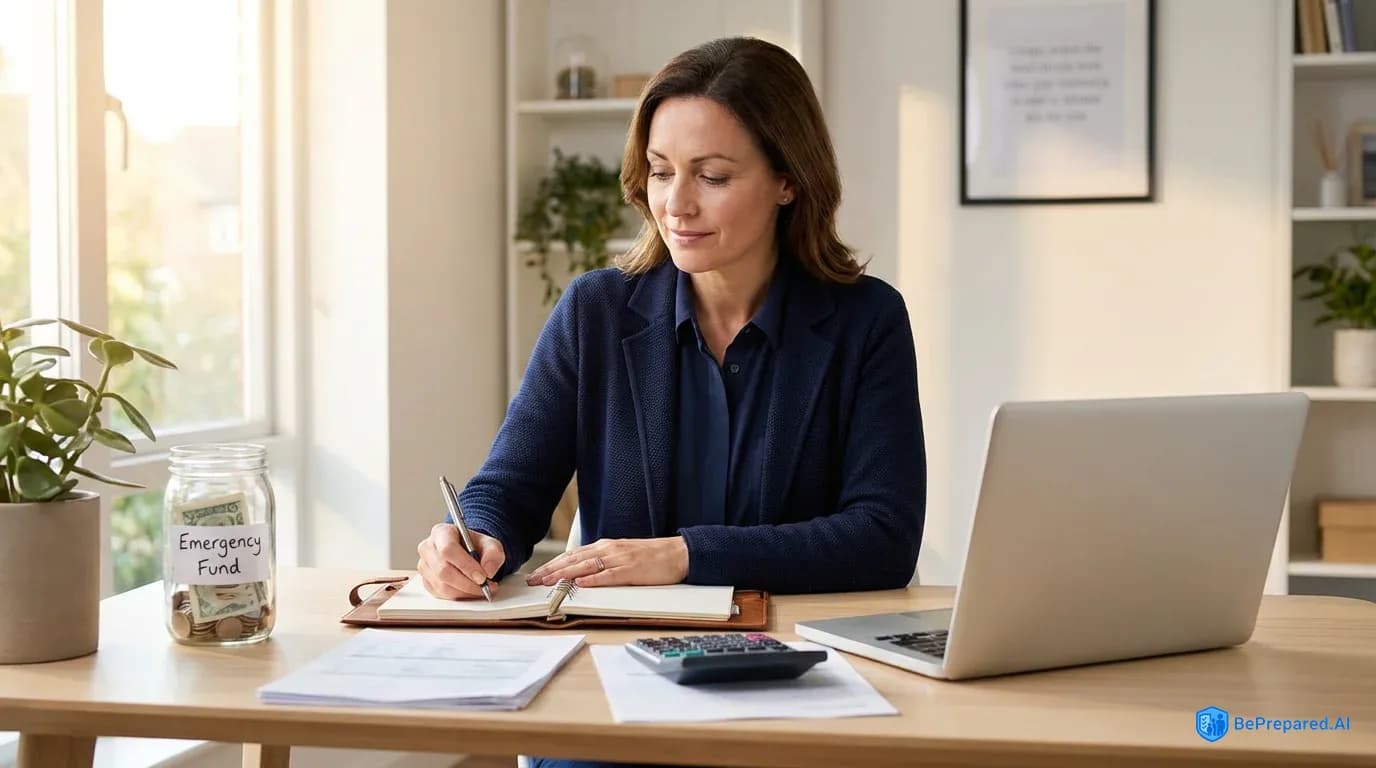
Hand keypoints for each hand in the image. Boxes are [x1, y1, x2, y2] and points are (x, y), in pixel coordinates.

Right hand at [417, 524, 505, 599]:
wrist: (468, 551)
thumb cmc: (475, 545)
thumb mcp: (490, 543)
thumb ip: (493, 554)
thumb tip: (488, 570)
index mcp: (441, 532)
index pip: (448, 549)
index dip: (465, 565)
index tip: (482, 577)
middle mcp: (428, 548)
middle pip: (443, 570)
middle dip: (467, 583)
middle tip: (485, 586)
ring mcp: (424, 566)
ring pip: (442, 586)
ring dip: (465, 592)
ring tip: (482, 589)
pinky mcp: (426, 581)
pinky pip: (441, 594)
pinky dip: (459, 596)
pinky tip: (470, 591)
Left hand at [526, 537, 688, 587]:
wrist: (678, 553)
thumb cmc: (651, 557)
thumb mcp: (622, 556)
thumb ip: (602, 562)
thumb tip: (581, 574)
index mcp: (605, 547)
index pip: (572, 556)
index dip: (552, 565)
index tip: (536, 575)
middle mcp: (609, 550)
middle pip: (573, 560)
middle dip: (551, 571)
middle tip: (533, 581)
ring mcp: (620, 559)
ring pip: (586, 566)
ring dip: (564, 575)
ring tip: (548, 582)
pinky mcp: (632, 570)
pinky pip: (609, 575)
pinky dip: (593, 579)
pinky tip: (581, 583)